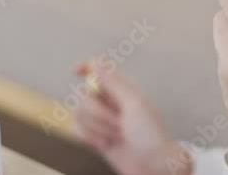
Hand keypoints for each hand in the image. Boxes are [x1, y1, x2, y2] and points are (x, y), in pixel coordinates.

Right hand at [70, 59, 191, 174]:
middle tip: (120, 122)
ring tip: (117, 136)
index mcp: (122, 89)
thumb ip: (113, 83)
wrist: (153, 166)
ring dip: (97, 127)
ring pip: (79, 113)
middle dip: (99, 112)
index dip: (85, 67)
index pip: (98, 70)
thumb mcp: (135, 104)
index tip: (73, 71)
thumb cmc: (150, 134)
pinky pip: (76, 129)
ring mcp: (102, 120)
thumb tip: (96, 62)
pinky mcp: (95, 137)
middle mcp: (110, 102)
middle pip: (84, 95)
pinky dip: (88, 137)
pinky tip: (105, 144)